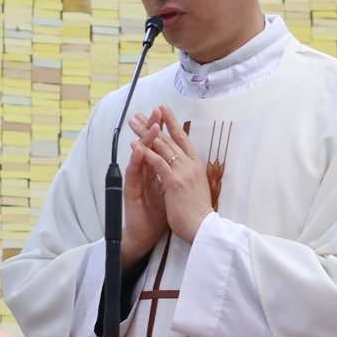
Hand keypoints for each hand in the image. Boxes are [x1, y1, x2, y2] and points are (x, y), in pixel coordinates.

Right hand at [118, 121, 167, 268]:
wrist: (146, 235)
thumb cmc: (159, 213)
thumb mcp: (171, 189)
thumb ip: (172, 173)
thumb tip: (182, 159)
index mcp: (155, 170)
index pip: (159, 145)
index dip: (163, 129)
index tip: (167, 113)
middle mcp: (144, 171)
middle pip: (148, 144)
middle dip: (153, 126)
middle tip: (157, 109)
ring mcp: (136, 180)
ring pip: (139, 155)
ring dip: (145, 138)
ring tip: (150, 124)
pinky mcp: (130, 191)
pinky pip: (133, 173)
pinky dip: (136, 160)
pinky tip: (139, 148)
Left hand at [131, 106, 212, 243]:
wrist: (202, 226)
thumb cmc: (197, 211)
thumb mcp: (195, 186)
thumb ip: (187, 173)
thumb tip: (180, 165)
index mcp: (195, 165)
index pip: (183, 138)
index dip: (172, 123)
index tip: (163, 110)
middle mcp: (190, 165)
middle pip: (170, 139)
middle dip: (154, 124)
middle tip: (141, 113)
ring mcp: (183, 172)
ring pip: (162, 147)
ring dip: (146, 133)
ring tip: (134, 122)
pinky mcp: (174, 183)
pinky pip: (158, 163)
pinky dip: (146, 153)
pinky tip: (135, 145)